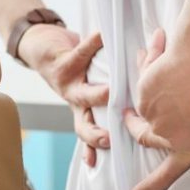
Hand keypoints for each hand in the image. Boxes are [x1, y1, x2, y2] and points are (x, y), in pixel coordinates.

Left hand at [18, 24, 108, 166]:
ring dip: (99, 95)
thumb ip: (109, 95)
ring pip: (83, 95)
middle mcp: (74, 102)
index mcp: (82, 110)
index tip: (112, 153)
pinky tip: (106, 35)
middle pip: (82, 125)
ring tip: (113, 92)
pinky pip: (83, 52)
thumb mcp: (86, 86)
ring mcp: (68, 84)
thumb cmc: (72, 67)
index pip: (89, 135)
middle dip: (95, 134)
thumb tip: (150, 98)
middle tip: (110, 139)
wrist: (39, 46)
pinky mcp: (64, 62)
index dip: (95, 148)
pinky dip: (96, 42)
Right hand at [123, 28, 189, 189]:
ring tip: (157, 64)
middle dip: (136, 129)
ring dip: (150, 85)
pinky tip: (160, 45)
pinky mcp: (145, 84)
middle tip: (132, 121)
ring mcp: (152, 107)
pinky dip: (151, 61)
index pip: (168, 173)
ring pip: (143, 102)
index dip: (151, 186)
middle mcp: (167, 130)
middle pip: (145, 137)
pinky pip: (144, 73)